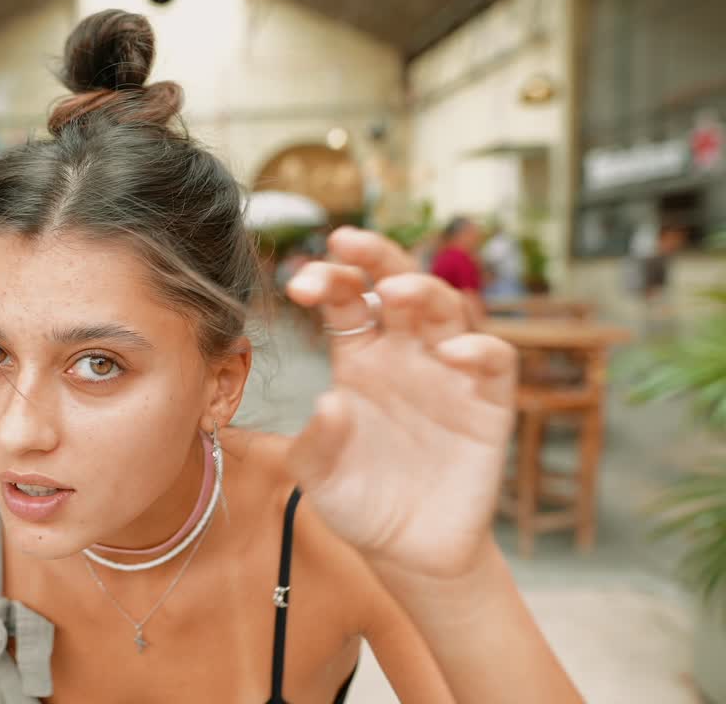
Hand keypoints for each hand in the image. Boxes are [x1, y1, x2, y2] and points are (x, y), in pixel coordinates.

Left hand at [230, 228, 516, 579]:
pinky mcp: (488, 403)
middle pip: (396, 285)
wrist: (409, 551)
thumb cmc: (358, 501)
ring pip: (445, 310)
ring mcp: (448, 373)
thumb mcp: (319, 476)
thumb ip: (316, 443)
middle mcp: (404, 354)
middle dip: (374, 256)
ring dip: (423, 291)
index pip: (347, 302)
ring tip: (395, 291)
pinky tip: (454, 352)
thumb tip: (330, 402)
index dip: (327, 281)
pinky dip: (479, 348)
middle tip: (345, 241)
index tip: (299, 284)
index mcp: (359, 358)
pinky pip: (493, 361)